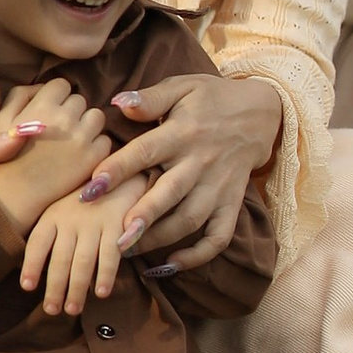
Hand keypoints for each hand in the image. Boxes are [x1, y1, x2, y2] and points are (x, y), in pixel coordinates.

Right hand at [0, 88, 113, 253]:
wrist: (16, 194)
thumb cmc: (7, 155)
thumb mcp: (4, 118)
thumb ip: (22, 93)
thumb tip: (44, 86)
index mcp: (43, 105)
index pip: (62, 84)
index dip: (57, 98)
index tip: (51, 113)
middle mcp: (65, 118)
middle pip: (81, 100)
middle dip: (72, 112)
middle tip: (60, 130)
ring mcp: (82, 138)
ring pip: (97, 117)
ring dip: (88, 126)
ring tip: (73, 141)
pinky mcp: (94, 158)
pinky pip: (105, 141)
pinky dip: (96, 147)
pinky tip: (80, 156)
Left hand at [22, 184, 137, 317]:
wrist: (123, 174)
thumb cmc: (87, 198)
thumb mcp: (63, 208)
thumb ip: (52, 233)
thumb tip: (34, 270)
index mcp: (53, 214)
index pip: (37, 242)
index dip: (31, 265)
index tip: (27, 287)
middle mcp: (71, 218)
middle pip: (59, 259)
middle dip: (54, 288)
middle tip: (51, 310)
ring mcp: (95, 222)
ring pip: (82, 262)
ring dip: (76, 288)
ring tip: (72, 309)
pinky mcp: (118, 226)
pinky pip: (110, 256)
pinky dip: (105, 276)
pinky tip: (101, 293)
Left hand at [77, 69, 284, 272]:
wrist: (261, 112)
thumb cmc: (211, 99)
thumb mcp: (183, 87)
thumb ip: (150, 98)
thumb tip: (116, 104)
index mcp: (183, 132)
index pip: (146, 152)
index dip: (118, 170)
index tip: (90, 189)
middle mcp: (201, 161)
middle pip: (171, 193)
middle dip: (144, 216)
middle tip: (114, 238)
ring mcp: (219, 185)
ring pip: (191, 219)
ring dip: (161, 238)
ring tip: (128, 251)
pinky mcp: (232, 202)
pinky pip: (220, 235)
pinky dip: (198, 254)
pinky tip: (171, 265)